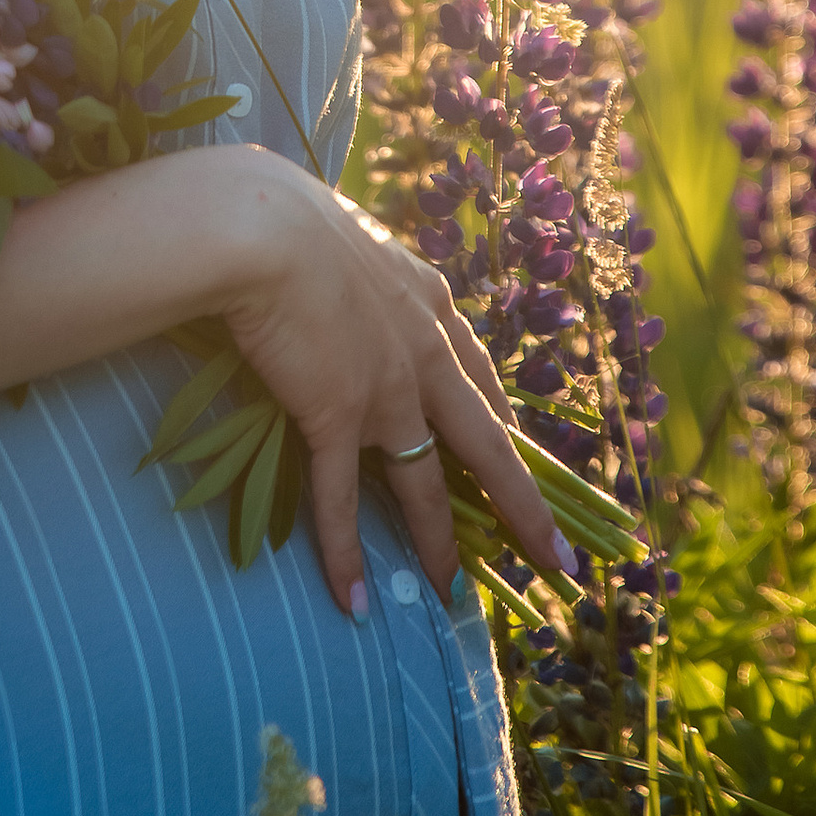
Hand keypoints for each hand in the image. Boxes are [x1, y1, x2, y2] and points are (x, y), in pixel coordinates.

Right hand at [209, 148, 570, 612]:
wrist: (259, 227)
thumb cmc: (283, 214)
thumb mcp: (343, 232)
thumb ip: (354, 262)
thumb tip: (331, 258)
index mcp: (429, 302)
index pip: (480, 376)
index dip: (503, 422)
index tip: (518, 449)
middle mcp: (423, 352)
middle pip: (487, 445)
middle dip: (524, 508)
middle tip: (555, 557)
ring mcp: (386, 390)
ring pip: (423, 484)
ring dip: (438, 545)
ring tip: (452, 594)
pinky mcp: (337, 415)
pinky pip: (342, 501)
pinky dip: (344, 554)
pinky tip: (352, 601)